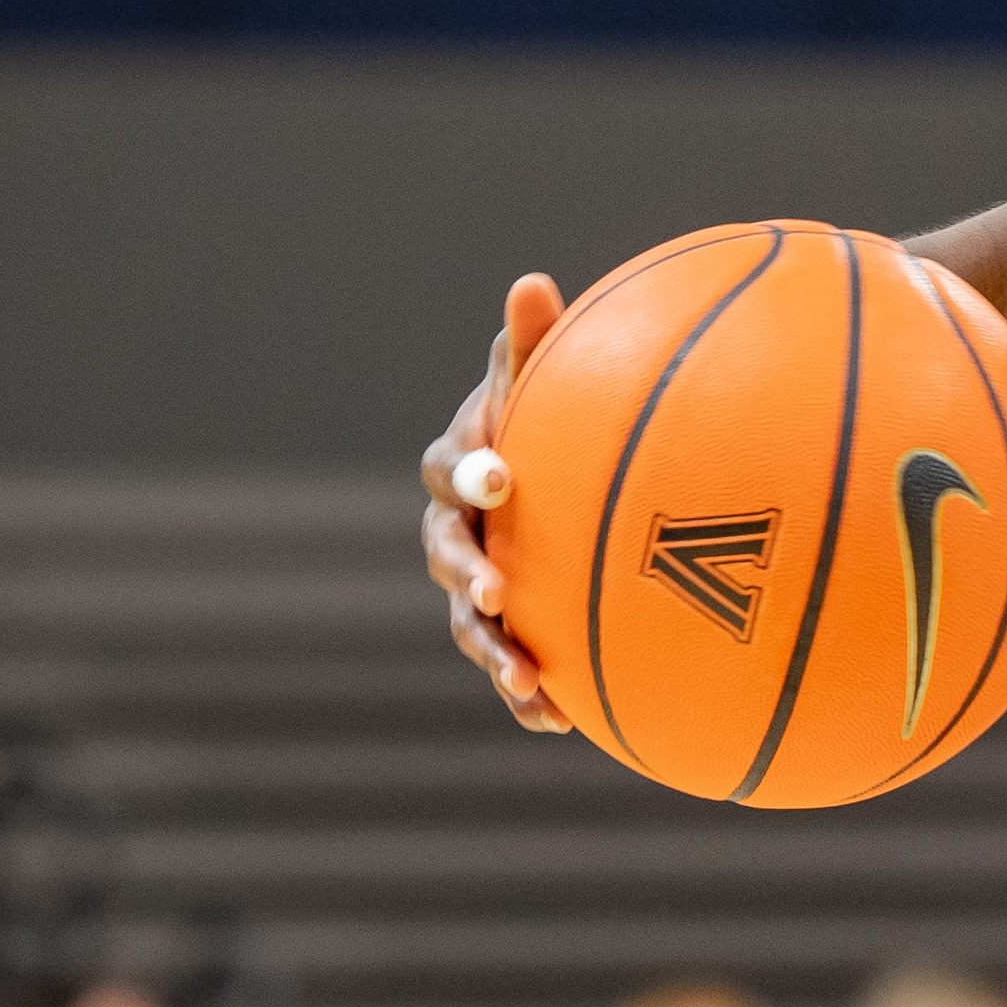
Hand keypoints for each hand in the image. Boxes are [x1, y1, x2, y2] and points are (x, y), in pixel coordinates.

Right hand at [417, 272, 572, 731]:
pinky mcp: (507, 623)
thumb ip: (533, 343)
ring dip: (492, 654)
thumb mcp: (539, 377)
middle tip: (494, 593)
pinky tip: (560, 724)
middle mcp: (456, 528)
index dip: (469, 471)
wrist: (546, 473)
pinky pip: (511, 660)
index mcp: (462, 466)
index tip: (499, 477)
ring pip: (468, 623)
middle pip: (446, 554)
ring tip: (525, 685)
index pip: (451, 469)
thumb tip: (531, 283)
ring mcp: (476, 579)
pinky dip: (528, 693)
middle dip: (466, 574)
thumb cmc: (544, 414)